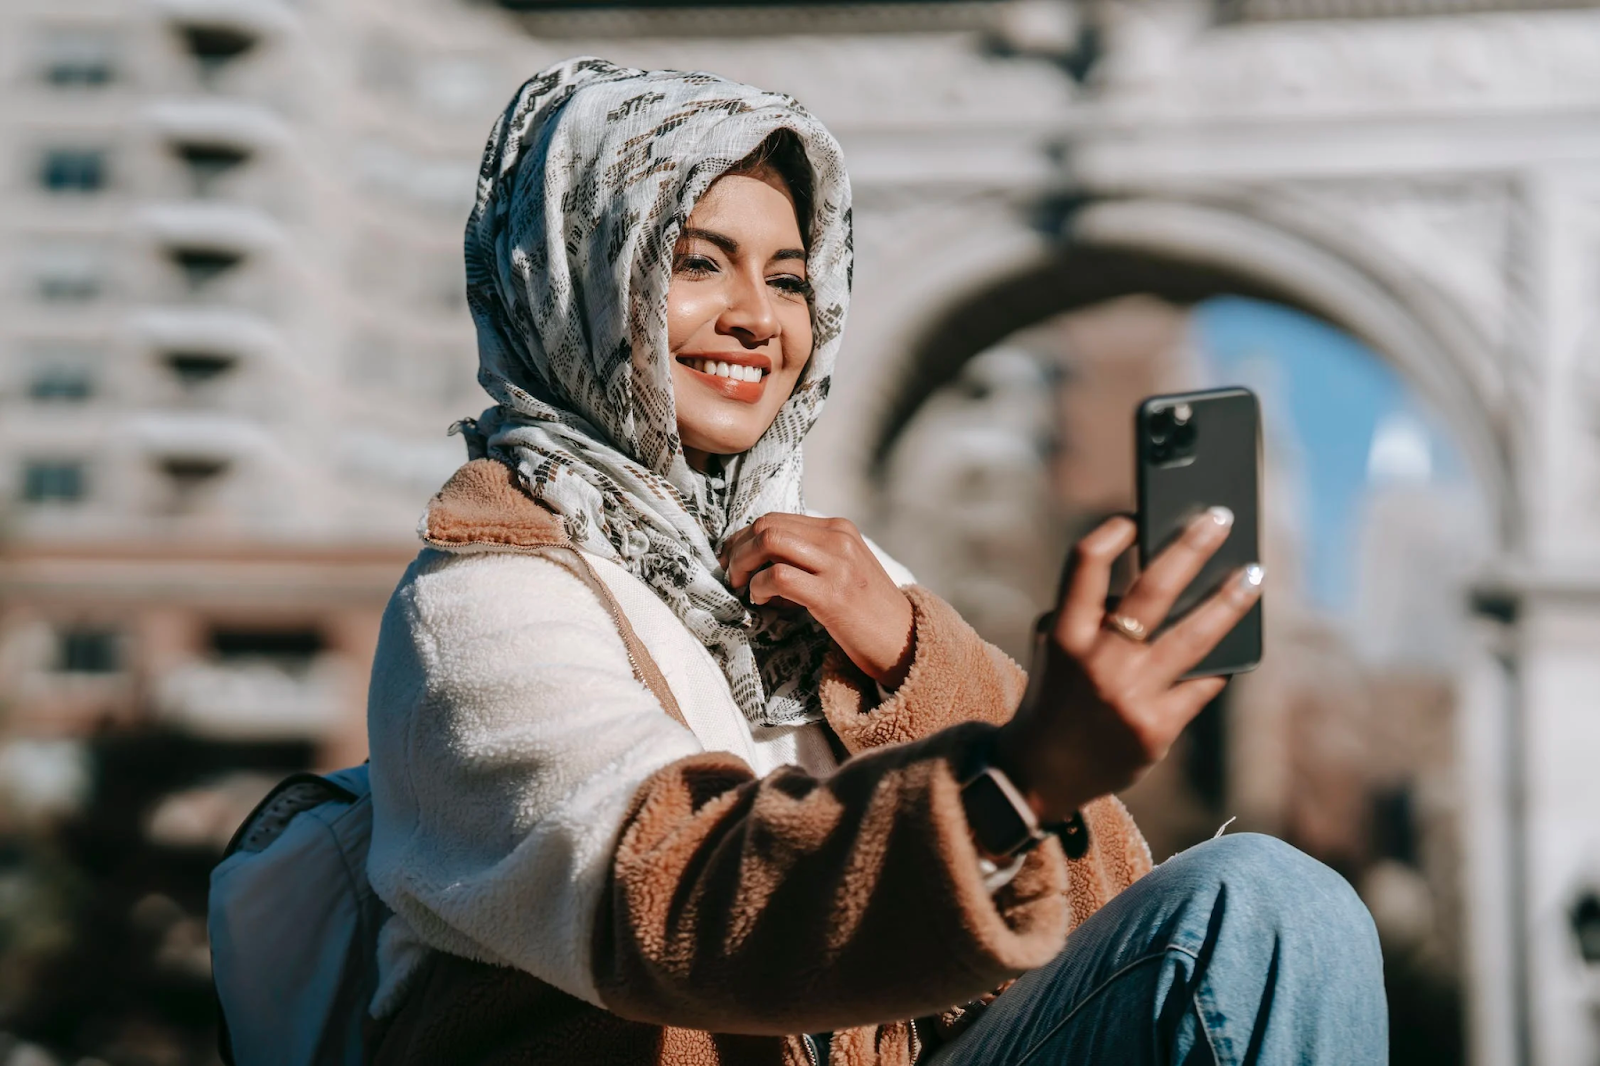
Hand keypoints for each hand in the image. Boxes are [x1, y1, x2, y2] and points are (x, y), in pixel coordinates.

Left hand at [719, 513, 914, 688]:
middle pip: (767, 525)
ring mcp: (837, 565)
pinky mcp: (832, 595)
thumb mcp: (843, 569)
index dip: (744, 538)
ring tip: (744, 589)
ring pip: (769, 542)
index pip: (776, 518)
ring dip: (744, 566)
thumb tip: (759, 557)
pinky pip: (778, 577)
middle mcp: (838, 539)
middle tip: (732, 576)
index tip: (733, 560)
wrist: (905, 642)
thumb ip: (811, 556)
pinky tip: (761, 602)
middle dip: (738, 550)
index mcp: (839, 528)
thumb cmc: (867, 612)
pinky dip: (759, 588)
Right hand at [992, 511, 1263, 823]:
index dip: (1113, 532)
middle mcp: (1097, 662)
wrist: (1041, 773)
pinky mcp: (1157, 729)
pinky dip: (1218, 664)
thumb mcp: (1054, 647)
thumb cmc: (1056, 695)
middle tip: (1220, 517)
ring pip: (1194, 636)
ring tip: (1253, 575)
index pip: (1086, 564)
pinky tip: (1238, 647)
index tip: (1137, 516)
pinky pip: (1200, 684)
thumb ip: (1091, 612)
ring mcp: (1131, 697)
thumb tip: (1164, 580)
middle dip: (1191, 546)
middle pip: (1153, 589)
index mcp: (1063, 634)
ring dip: (1230, 600)